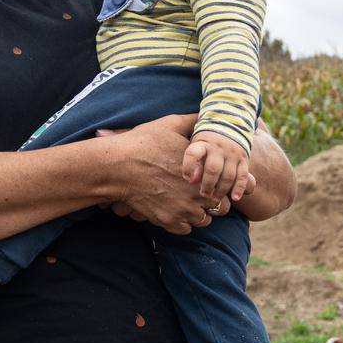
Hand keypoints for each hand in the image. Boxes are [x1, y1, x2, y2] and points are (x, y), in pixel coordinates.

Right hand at [111, 113, 219, 235]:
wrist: (116, 166)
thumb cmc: (143, 143)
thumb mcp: (170, 124)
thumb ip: (192, 120)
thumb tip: (205, 113)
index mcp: (203, 172)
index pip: (226, 186)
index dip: (219, 184)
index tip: (208, 179)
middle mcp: (197, 195)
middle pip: (219, 207)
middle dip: (211, 201)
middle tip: (198, 192)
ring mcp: (183, 210)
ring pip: (203, 221)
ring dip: (198, 213)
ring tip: (186, 202)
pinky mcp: (167, 221)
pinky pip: (185, 229)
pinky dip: (182, 222)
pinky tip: (174, 209)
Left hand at [182, 131, 250, 203]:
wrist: (227, 126)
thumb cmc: (205, 143)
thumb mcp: (196, 146)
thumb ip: (193, 162)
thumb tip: (191, 181)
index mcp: (202, 143)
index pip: (193, 153)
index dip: (188, 167)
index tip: (187, 179)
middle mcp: (218, 148)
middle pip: (213, 169)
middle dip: (208, 185)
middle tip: (203, 194)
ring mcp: (232, 153)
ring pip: (228, 175)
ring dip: (221, 190)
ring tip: (214, 199)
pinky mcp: (243, 159)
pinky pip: (242, 175)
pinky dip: (239, 188)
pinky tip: (235, 198)